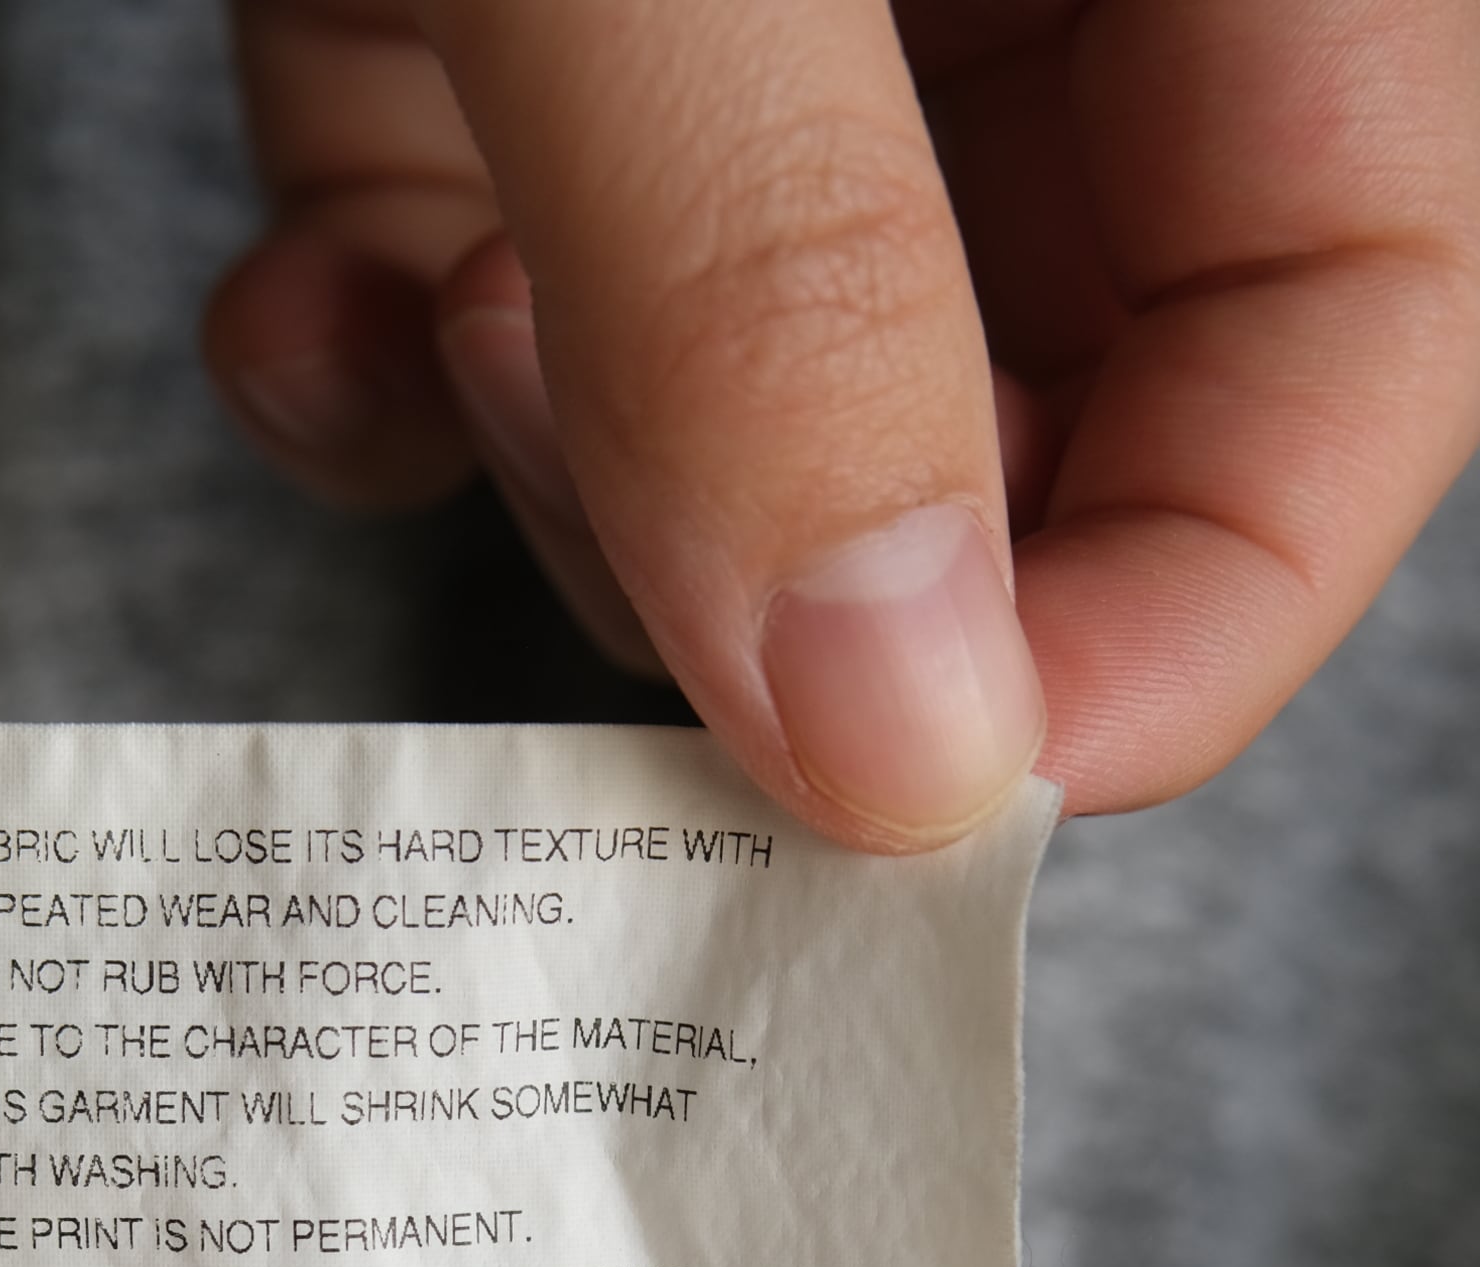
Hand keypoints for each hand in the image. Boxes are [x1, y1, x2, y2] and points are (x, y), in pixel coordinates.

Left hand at [203, 0, 1479, 850]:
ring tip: (453, 314)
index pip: (1351, 334)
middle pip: (1035, 427)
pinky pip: (503, 293)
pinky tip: (308, 313)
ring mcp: (754, 33)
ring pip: (741, 427)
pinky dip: (380, 373)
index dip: (1183, 613)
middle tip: (621, 498)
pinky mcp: (508, 41)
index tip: (932, 797)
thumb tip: (885, 729)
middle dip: (797, 577)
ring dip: (569, 485)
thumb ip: (774, 265)